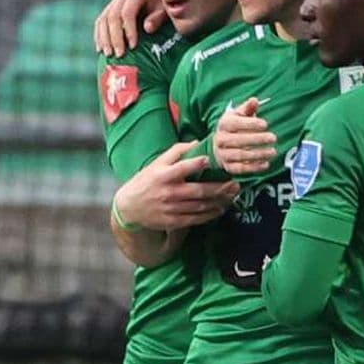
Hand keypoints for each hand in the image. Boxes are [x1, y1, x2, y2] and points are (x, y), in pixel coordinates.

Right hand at [94, 0, 167, 56]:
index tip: (133, 47)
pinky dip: (99, 36)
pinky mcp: (110, 9)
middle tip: (119, 55)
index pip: (127, 13)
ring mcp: (115, 1)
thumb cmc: (165, 7)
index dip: (129, 30)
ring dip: (104, 39)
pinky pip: (100, 22)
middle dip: (115, 37)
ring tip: (108, 55)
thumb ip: (158, 18)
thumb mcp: (166, 11)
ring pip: (103, 20)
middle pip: (113, 17)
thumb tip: (147, 28)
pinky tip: (101, 49)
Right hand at [114, 142, 238, 230]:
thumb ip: (176, 152)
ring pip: (200, 206)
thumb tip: (197, 142)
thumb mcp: (156, 163)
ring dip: (218, 202)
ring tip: (231, 196)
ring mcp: (171, 209)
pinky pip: (195, 219)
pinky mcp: (173, 222)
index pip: (182, 168)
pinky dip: (209, 215)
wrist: (129, 207)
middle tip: (235, 184)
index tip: (210, 160)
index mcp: (163, 175)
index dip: (196, 164)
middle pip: (198, 191)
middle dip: (219, 188)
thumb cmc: (146, 181)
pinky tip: (220, 209)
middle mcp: (168, 193)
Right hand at [213, 97, 277, 174]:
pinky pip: (240, 169)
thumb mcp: (238, 114)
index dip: (250, 124)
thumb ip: (248, 108)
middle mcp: (221, 139)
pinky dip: (254, 168)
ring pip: (241, 155)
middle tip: (273, 138)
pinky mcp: (228, 167)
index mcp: (224, 124)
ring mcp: (223, 154)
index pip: (235, 124)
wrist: (218, 146)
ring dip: (258, 154)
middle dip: (257, 139)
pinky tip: (266, 164)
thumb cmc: (233, 127)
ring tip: (273, 152)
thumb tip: (254, 100)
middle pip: (239, 140)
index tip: (265, 124)